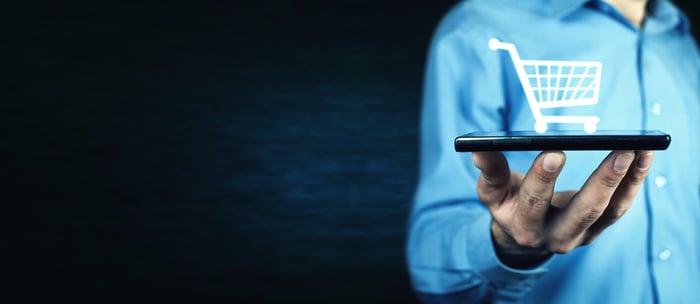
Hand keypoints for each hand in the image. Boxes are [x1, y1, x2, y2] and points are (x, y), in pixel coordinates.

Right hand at [472, 150, 653, 268]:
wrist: (524, 236)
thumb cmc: (508, 204)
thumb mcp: (492, 192)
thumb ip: (489, 172)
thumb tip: (478, 149)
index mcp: (524, 226)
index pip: (533, 202)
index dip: (542, 177)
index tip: (554, 151)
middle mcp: (554, 237)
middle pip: (583, 211)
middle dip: (602, 181)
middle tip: (621, 152)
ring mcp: (580, 236)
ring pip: (609, 210)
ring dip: (627, 180)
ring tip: (640, 150)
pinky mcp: (598, 229)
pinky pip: (621, 207)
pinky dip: (634, 182)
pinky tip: (643, 157)